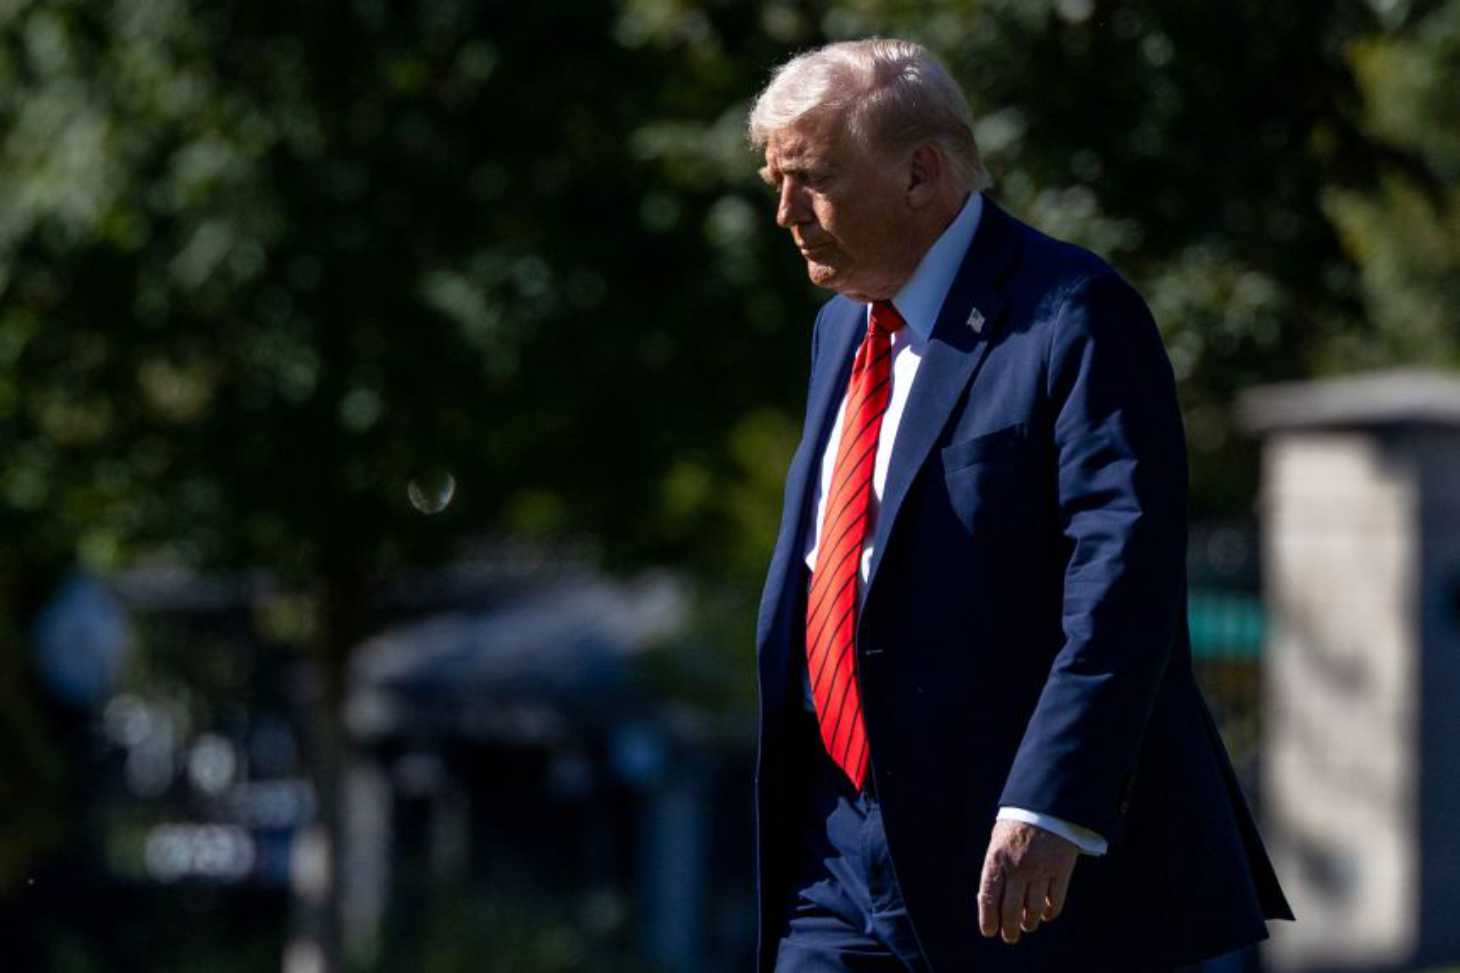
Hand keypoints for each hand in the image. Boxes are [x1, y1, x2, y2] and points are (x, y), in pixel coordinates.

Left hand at [977, 819, 1077, 943]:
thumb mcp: (998, 840)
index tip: (989, 931)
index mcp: (996, 858)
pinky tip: (1045, 914)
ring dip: (1029, 923)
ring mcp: (1040, 870)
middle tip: (1010, 937)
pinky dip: (1049, 913)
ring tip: (1027, 926)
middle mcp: (1017, 867)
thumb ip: (995, 867)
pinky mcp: (1061, 871)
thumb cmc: (1018, 822)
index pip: (988, 897)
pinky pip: (1055, 902)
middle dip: (1009, 929)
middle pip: (1011, 910)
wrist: (1048, 803)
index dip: (988, 919)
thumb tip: (990, 900)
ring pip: (1033, 910)